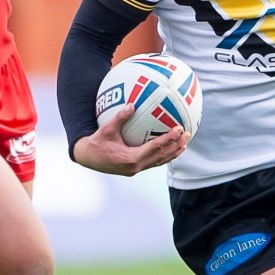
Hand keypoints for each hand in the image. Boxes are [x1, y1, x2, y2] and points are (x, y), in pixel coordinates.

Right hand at [72, 104, 189, 175]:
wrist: (87, 158)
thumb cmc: (96, 142)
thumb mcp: (106, 128)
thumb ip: (120, 117)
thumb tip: (131, 104)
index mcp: (131, 158)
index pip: (155, 148)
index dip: (169, 139)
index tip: (179, 129)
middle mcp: (136, 167)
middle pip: (162, 156)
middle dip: (176, 146)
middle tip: (187, 134)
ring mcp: (136, 170)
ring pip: (160, 161)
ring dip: (173, 152)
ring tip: (184, 143)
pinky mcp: (135, 169)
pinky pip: (154, 162)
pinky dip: (164, 155)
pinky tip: (170, 149)